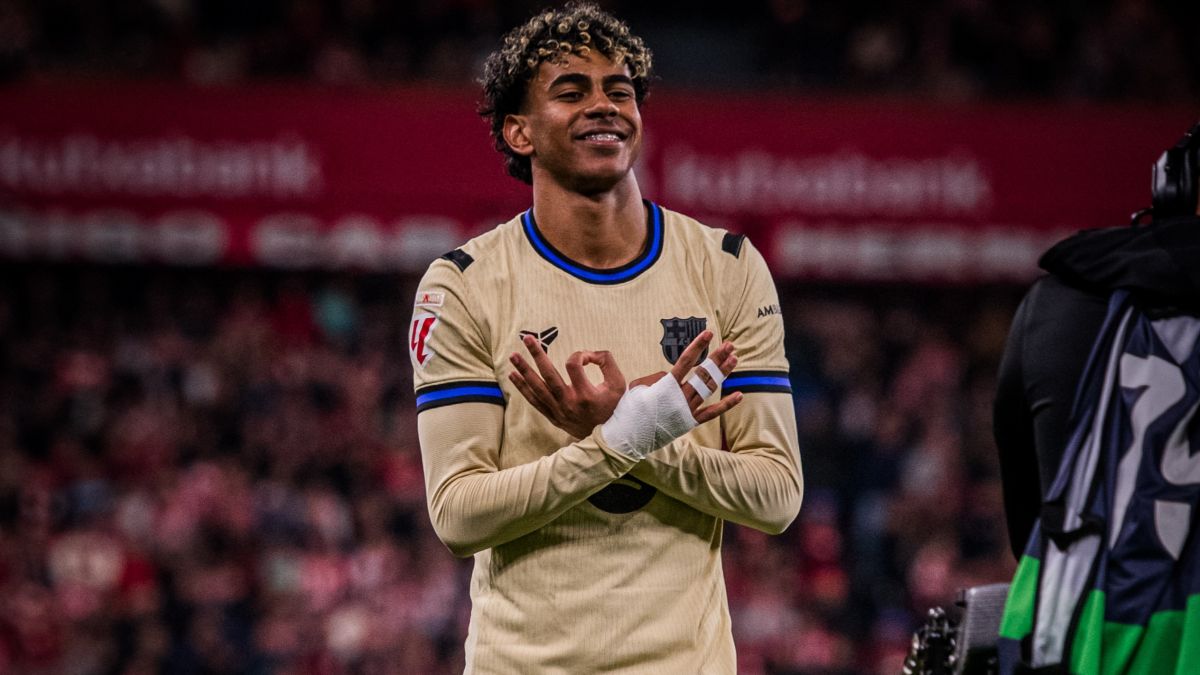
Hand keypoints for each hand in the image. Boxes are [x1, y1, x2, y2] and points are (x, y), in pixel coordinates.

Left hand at [509, 335, 625, 438]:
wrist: (608, 438)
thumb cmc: (614, 408)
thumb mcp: (619, 384)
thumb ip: (607, 362)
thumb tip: (588, 353)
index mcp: (586, 394)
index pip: (573, 365)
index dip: (579, 355)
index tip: (586, 357)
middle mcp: (569, 402)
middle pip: (548, 375)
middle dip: (537, 355)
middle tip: (527, 338)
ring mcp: (559, 411)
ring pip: (537, 388)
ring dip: (524, 371)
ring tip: (513, 356)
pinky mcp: (553, 417)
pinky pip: (534, 401)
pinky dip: (523, 388)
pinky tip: (513, 376)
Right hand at [629, 330, 741, 424]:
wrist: (630, 436)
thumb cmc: (630, 410)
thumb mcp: (636, 388)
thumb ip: (653, 378)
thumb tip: (666, 375)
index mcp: (666, 386)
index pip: (686, 361)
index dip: (698, 346)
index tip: (708, 333)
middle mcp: (680, 397)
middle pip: (703, 373)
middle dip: (717, 357)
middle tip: (730, 345)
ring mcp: (687, 410)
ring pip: (709, 388)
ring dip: (722, 373)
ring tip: (734, 359)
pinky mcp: (690, 422)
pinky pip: (712, 413)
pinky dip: (726, 405)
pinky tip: (739, 395)